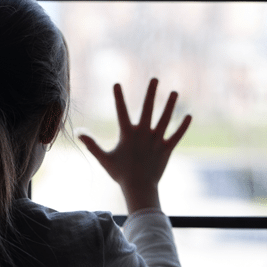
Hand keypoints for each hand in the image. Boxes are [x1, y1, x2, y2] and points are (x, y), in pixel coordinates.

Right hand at [78, 78, 191, 211]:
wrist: (139, 188)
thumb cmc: (120, 173)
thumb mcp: (104, 158)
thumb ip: (92, 144)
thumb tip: (78, 133)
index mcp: (128, 135)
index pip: (122, 112)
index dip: (119, 98)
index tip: (117, 83)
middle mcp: (143, 135)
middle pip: (148, 110)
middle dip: (151, 93)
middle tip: (155, 79)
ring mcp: (156, 141)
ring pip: (165, 120)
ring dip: (170, 105)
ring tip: (174, 92)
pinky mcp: (166, 149)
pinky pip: (176, 136)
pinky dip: (183, 127)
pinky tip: (188, 116)